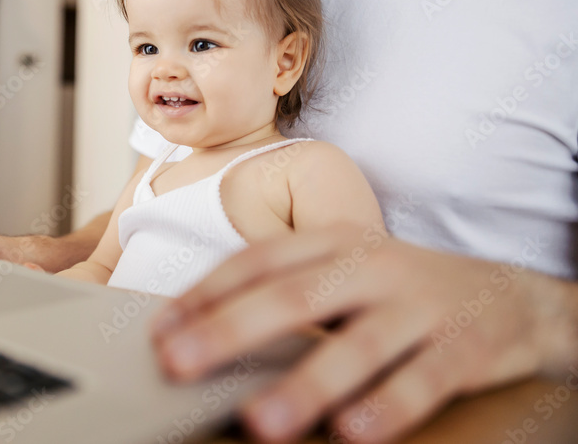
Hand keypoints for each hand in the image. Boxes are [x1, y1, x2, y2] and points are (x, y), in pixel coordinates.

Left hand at [150, 227, 570, 441]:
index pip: (257, 261)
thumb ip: (288, 291)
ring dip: (306, 384)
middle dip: (229, 331)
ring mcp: (417, 305)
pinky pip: (422, 380)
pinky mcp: (463, 348)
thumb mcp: (344, 273)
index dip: (205, 293)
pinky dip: (388, 406)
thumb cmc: (400, 290)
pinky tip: (353, 433)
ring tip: (260, 420)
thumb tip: (203, 332)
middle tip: (178, 364)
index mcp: (333, 243)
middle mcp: (371, 266)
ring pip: (357, 345)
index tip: (159, 329)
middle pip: (293, 297)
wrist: (509, 296)